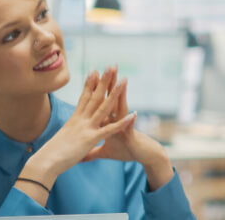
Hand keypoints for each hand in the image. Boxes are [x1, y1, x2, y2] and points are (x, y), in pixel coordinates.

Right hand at [25, 68, 135, 182]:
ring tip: (124, 80)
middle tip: (112, 66)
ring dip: (115, 93)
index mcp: (74, 120)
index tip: (95, 71)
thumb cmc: (50, 155)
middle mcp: (80, 120)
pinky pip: (109, 129)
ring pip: (103, 107)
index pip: (84, 98)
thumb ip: (67, 135)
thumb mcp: (61, 140)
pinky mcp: (90, 139)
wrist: (44, 162)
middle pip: (94, 97)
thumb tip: (66, 134)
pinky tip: (133, 115)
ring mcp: (86, 128)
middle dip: (104, 81)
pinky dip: (122, 122)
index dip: (90, 84)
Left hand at [83, 67, 174, 189]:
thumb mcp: (105, 152)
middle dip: (109, 84)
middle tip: (108, 68)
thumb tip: (80, 156)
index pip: (101, 102)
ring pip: (122, 108)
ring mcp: (125, 126)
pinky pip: (130, 128)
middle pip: (111, 99)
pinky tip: (133, 114)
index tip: (92, 75)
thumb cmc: (126, 152)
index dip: (96, 90)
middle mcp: (117, 120)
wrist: (143, 156)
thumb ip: (92, 152)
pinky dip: (131, 122)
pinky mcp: (131, 135)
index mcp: (108, 122)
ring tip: (123, 81)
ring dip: (122, 96)